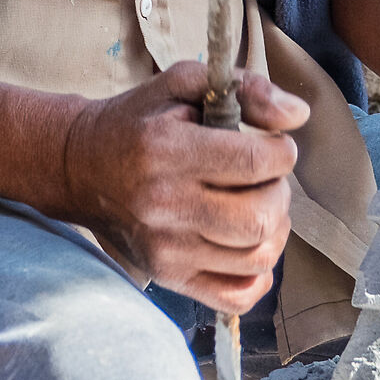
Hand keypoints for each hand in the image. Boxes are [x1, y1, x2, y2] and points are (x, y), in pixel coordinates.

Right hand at [58, 61, 309, 312]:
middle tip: (264, 178)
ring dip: (273, 229)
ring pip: (256, 257)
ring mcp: (165, 249)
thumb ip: (245, 88)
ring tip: (256, 205)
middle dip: (278, 192)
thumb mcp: (183, 84)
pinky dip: (258, 274)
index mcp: (165, 150)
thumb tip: (299, 114)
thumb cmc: (139, 121)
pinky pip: (236, 296)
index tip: (272, 146)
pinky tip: (247, 244)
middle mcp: (163, 205)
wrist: (80, 168)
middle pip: (260, 218)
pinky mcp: (168, 276)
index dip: (281, 152)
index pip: (255, 163)